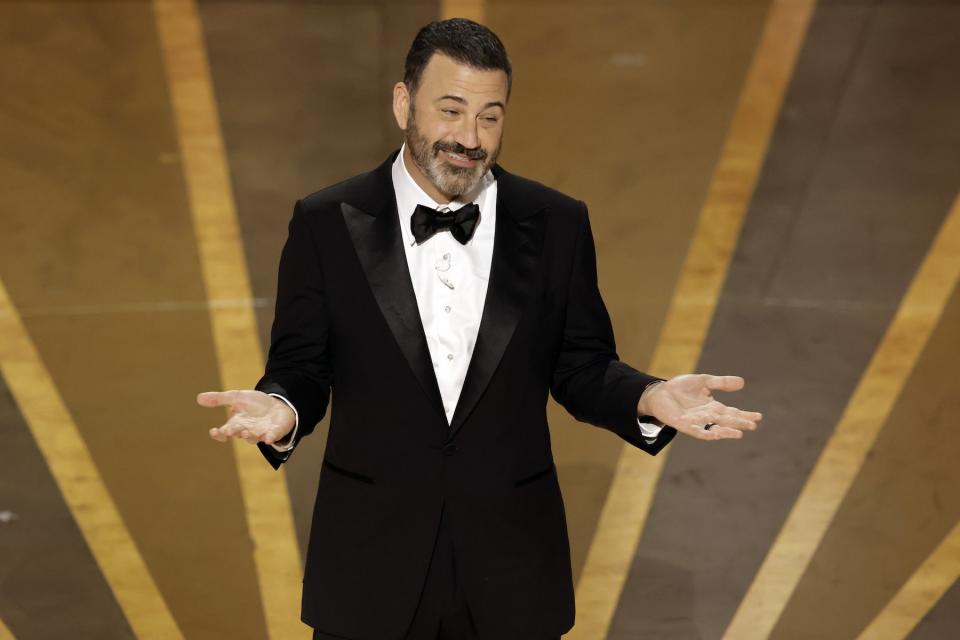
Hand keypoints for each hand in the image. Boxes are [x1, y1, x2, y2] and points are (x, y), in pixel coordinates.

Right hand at [197, 390, 295, 445]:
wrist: (277, 405)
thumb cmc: (254, 404)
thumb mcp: (236, 397)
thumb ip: (219, 399)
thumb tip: (198, 398)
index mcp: (236, 423)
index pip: (224, 432)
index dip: (218, 434)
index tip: (213, 431)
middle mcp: (247, 430)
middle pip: (238, 434)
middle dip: (234, 432)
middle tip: (229, 431)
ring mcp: (261, 432)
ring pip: (254, 438)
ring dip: (250, 436)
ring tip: (246, 433)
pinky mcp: (275, 432)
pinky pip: (272, 437)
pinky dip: (270, 438)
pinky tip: (269, 438)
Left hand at [637, 374, 761, 440]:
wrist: (659, 393)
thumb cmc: (681, 388)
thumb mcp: (703, 381)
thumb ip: (721, 383)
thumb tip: (742, 382)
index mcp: (713, 407)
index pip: (732, 412)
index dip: (745, 415)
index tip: (758, 416)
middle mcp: (706, 416)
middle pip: (726, 421)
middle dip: (739, 423)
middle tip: (753, 425)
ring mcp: (696, 422)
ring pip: (714, 429)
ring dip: (726, 432)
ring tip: (739, 433)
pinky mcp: (683, 425)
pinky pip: (696, 431)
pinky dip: (705, 433)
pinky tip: (714, 434)